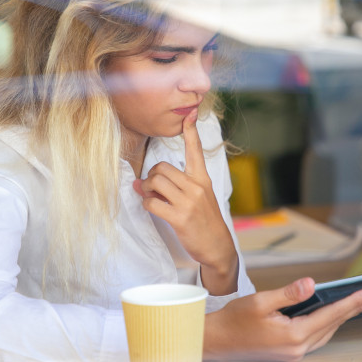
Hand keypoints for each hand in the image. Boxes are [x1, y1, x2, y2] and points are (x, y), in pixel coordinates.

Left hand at [133, 109, 237, 294]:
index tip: (189, 114)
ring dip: (147, 189)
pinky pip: (153, 203)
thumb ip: (175, 187)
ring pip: (156, 183)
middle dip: (151, 176)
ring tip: (150, 196)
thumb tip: (143, 182)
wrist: (218, 247)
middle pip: (162, 168)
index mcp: (203, 179)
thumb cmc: (206, 221)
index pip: (196, 151)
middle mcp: (197, 187)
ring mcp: (189, 202)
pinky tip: (152, 207)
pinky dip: (147, 203)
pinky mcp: (180, 218)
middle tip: (151, 187)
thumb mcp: (199, 198)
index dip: (191, 132)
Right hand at [203, 278, 361, 361]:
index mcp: (293, 335)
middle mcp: (297, 348)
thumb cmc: (235, 319)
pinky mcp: (288, 353)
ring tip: (357, 303)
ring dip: (341, 318)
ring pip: (325, 333)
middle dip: (352, 309)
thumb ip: (289, 293)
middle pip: (332, 325)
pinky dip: (326, 325)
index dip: (351, 302)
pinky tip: (330, 316)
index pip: (330, 315)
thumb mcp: (260, 301)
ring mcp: (293, 353)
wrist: (217, 341)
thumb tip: (312, 284)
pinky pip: (315, 338)